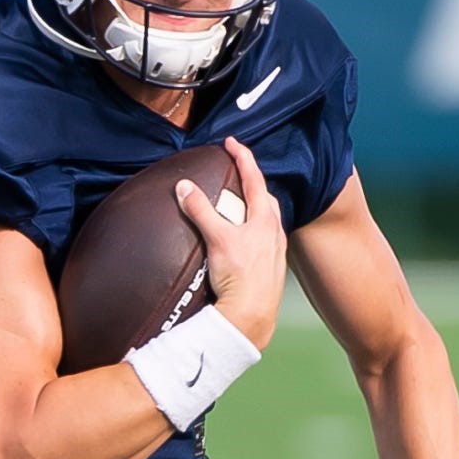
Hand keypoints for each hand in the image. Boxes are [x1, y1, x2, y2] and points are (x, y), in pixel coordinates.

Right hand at [178, 136, 286, 349]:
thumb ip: (200, 210)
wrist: (251, 316)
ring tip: (236, 208)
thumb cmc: (239, 277)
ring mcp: (274, 252)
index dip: (243, 158)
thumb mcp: (217, 238)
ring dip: (252, 209)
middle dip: (252, 184)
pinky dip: (252, 232)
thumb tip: (184, 187)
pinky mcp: (270, 269)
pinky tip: (241, 242)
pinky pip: (263, 241)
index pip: (255, 179)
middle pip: (265, 199)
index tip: (232, 143)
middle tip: (236, 175)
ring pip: (266, 221)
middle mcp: (274, 233)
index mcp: (264, 220)